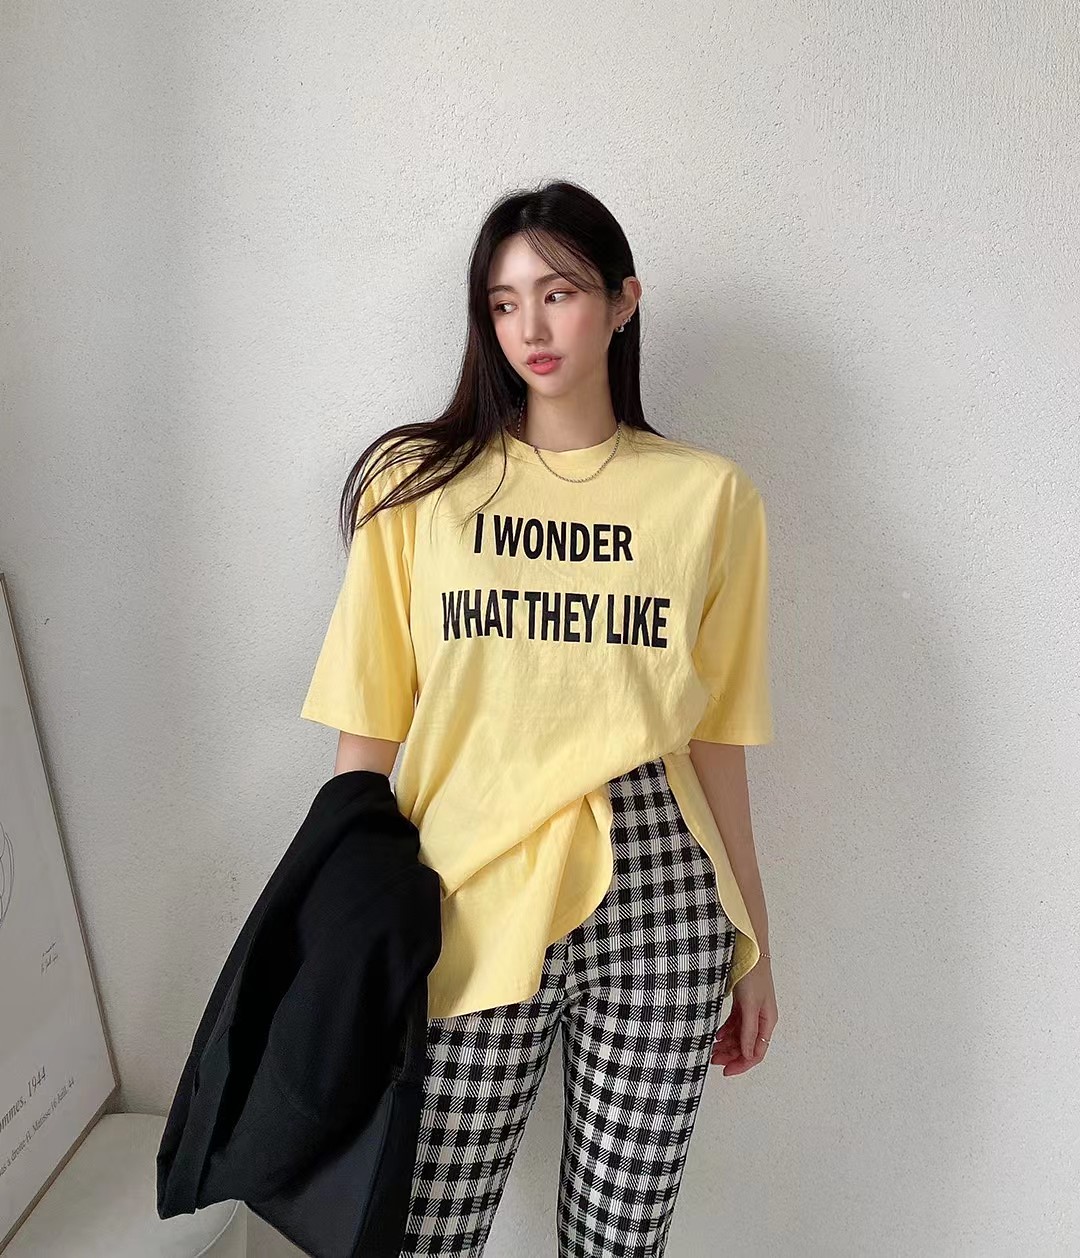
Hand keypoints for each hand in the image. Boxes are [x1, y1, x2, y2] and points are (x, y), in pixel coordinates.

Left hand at [710, 957, 776, 1075]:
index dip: (742, 1064)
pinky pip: (735, 1023)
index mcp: (768, 1021)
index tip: (726, 1070)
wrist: (748, 948)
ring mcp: (751, 1010)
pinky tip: (717, 1035)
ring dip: (727, 1044)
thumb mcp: (750, 1004)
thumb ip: (749, 1030)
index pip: (757, 1052)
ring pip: (740, 1035)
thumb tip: (748, 1055)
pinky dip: (726, 1031)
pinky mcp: (743, 1002)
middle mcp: (761, 1018)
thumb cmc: (752, 974)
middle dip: (731, 1055)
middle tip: (712, 1059)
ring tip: (711, 1049)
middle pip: (747, 1045)